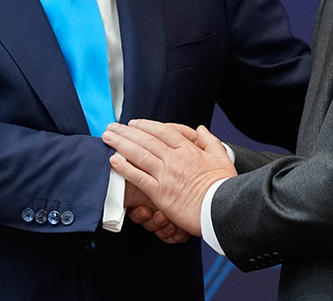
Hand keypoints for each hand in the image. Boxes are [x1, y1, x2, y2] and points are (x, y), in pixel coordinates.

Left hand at [103, 120, 236, 237]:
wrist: (223, 209)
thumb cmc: (224, 187)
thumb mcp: (222, 158)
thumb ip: (210, 141)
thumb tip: (201, 129)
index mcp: (189, 150)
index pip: (163, 131)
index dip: (146, 125)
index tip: (134, 123)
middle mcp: (175, 159)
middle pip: (146, 139)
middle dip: (126, 131)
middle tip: (113, 126)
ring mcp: (166, 175)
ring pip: (139, 154)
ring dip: (120, 144)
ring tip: (108, 138)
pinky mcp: (160, 193)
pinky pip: (138, 177)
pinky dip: (124, 168)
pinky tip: (114, 161)